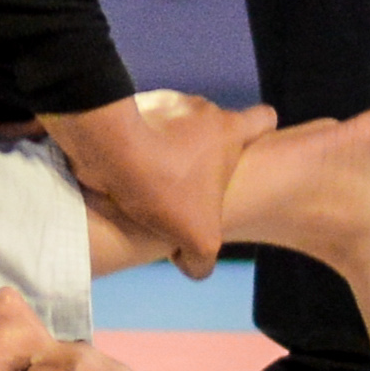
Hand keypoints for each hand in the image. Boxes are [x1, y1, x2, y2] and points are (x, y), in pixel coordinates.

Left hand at [43, 89, 273, 279]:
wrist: (106, 149)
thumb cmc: (164, 185)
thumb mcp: (198, 237)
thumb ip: (204, 256)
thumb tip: (194, 265)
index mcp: (228, 129)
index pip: (263, 119)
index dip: (260, 137)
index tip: (243, 160)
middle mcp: (199, 110)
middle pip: (213, 132)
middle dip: (203, 160)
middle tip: (188, 192)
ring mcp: (163, 105)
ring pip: (174, 133)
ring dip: (165, 158)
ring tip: (148, 191)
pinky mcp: (129, 109)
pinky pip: (137, 133)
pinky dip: (133, 155)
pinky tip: (121, 182)